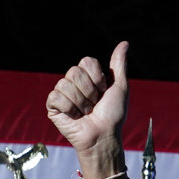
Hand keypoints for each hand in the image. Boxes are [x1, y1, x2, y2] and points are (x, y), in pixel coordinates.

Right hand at [45, 42, 128, 172]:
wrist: (103, 136)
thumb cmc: (114, 115)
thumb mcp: (121, 88)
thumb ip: (119, 65)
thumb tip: (125, 43)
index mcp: (89, 76)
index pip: (86, 61)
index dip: (97, 78)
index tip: (104, 91)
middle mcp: (74, 82)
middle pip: (75, 72)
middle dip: (90, 92)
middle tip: (94, 105)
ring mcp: (63, 94)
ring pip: (65, 84)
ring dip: (80, 102)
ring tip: (85, 113)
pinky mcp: (53, 106)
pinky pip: (56, 97)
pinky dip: (69, 109)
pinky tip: (75, 117)